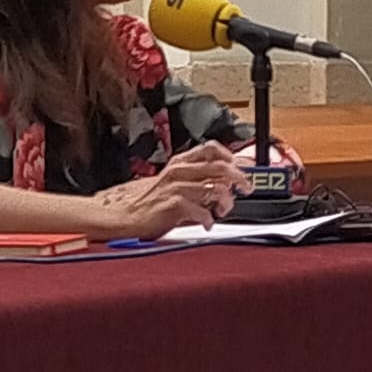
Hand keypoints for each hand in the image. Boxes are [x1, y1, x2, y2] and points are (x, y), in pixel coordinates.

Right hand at [89, 142, 250, 238]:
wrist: (125, 216)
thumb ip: (198, 179)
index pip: (211, 148)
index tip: (242, 168)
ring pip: (216, 188)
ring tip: (222, 211)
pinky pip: (202, 210)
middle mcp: (179, 171)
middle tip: (246, 189)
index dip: (232, 156)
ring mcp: (177, 187)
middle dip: (239, 178)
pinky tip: (206, 223)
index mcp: (180, 162)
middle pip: (220, 166)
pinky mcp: (173, 205)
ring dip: (225, 202)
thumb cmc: (151, 202)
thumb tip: (227, 181)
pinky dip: (209, 219)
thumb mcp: (175, 183)